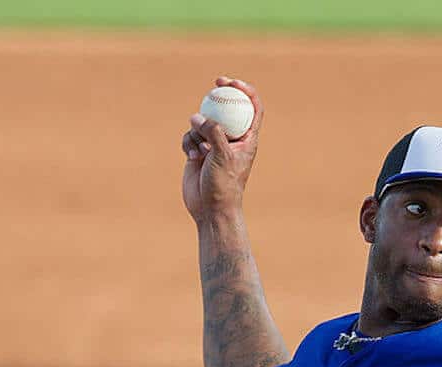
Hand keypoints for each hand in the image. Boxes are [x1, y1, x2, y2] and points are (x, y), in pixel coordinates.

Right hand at [181, 77, 263, 221]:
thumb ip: (213, 132)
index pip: (253, 109)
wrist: (210, 209)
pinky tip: (190, 157)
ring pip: (203, 122)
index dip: (246, 92)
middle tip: (216, 83)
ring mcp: (214, 144)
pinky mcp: (198, 151)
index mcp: (247, 139)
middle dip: (221, 95)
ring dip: (197, 131)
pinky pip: (190, 136)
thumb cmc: (224, 185)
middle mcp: (231, 139)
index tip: (234, 83)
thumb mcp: (222, 155)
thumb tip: (199, 115)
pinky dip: (188, 143)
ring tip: (201, 151)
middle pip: (228, 109)